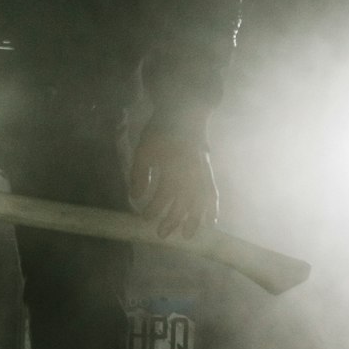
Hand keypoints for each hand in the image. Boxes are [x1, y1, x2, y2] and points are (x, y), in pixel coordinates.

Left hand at [129, 124, 219, 239]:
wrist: (183, 113)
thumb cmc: (161, 132)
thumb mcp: (143, 150)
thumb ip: (139, 173)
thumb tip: (135, 196)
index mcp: (172, 170)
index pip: (162, 196)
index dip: (153, 208)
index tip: (143, 218)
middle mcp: (189, 176)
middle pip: (181, 204)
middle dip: (171, 220)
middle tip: (161, 234)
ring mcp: (201, 174)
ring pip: (199, 203)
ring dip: (194, 219)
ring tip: (188, 234)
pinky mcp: (207, 171)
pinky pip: (212, 192)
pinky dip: (213, 207)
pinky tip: (211, 220)